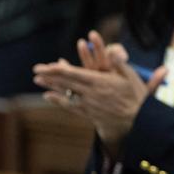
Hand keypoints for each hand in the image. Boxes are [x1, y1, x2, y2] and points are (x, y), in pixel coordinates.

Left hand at [33, 35, 166, 157]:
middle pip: (66, 83)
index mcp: (101, 82)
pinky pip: (70, 106)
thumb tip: (111, 51)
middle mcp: (91, 93)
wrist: (137, 122)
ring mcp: (89, 104)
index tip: (46, 66)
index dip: (58, 69)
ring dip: (51, 86)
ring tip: (38, 80)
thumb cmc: (136, 96)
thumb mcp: (131, 76)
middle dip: (50, 76)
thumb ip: (119, 63)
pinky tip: (49, 96)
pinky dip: (58, 100)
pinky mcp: (89, 113)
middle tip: (36, 70)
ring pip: (66, 93)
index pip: (74, 74)